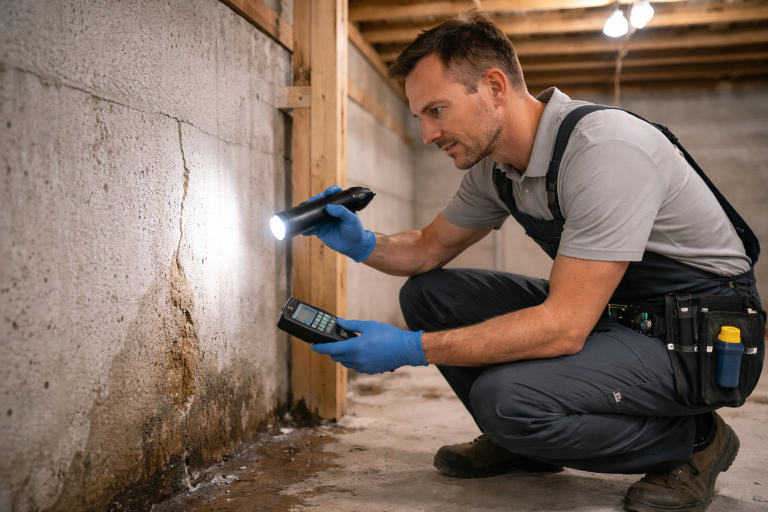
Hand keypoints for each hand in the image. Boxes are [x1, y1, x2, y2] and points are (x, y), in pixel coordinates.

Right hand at [302, 186, 375, 262]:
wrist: (353, 246)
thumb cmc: (355, 231)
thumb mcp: (351, 220)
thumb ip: (342, 212)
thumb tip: (329, 206)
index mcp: (340, 206)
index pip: (335, 194)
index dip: (331, 191)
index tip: (327, 193)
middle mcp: (331, 211)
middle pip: (321, 202)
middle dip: (315, 199)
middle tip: (312, 201)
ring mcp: (324, 220)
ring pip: (313, 213)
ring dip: (307, 211)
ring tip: (303, 210)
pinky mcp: (319, 230)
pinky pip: (310, 228)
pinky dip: (306, 228)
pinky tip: (303, 228)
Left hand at [311, 318, 426, 374]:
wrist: (404, 349)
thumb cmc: (389, 336)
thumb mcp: (369, 326)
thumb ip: (352, 325)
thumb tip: (340, 322)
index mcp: (354, 348)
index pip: (331, 350)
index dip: (320, 348)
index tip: (314, 346)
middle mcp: (357, 359)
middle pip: (337, 358)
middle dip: (333, 351)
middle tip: (335, 343)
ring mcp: (363, 367)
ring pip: (346, 363)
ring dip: (344, 356)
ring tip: (351, 347)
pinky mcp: (370, 371)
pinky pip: (357, 367)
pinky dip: (354, 361)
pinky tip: (362, 353)